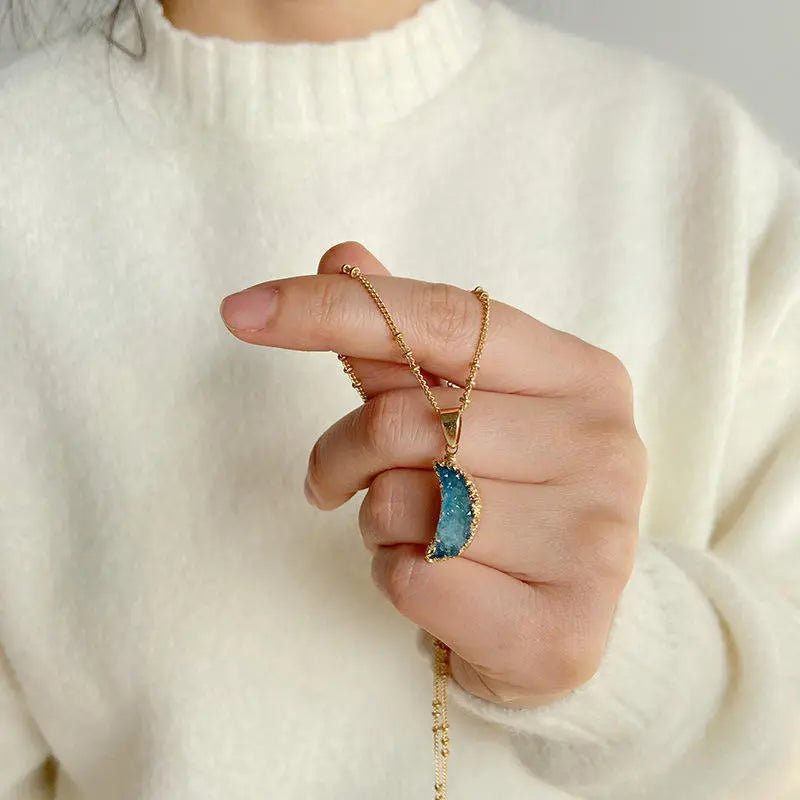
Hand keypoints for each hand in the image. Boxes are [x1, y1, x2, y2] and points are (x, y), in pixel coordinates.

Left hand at [220, 242, 647, 708]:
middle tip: (333, 479)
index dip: (334, 308)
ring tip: (408, 532)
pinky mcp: (561, 631)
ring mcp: (592, 542)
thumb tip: (342, 257)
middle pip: (406, 419)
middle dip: (342, 451)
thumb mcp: (467, 408)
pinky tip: (431, 579)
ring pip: (403, 503)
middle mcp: (604, 448)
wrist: (559, 618)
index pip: (444, 319)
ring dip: (373, 519)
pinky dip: (392, 575)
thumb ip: (408, 336)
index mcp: (583, 375)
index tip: (243, 311)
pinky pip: (413, 583)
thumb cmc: (503, 496)